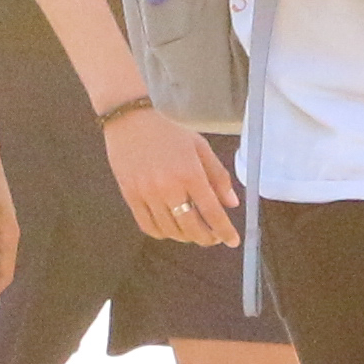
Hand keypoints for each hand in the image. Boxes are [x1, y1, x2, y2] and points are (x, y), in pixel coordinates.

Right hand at [107, 100, 236, 247]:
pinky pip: (148, 226)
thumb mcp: (200, 147)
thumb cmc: (169, 134)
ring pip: (171, 230)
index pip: (211, 211)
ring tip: (193, 232)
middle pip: (191, 227)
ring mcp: (147, 194)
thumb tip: (231, 204)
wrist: (130, 122)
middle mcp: (169, 187)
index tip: (232, 241)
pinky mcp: (130, 197)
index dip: (224, 230)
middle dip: (206, 238)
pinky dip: (163, 234)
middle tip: (213, 238)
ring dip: (186, 237)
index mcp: (190, 173)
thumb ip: (218, 176)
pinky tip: (171, 229)